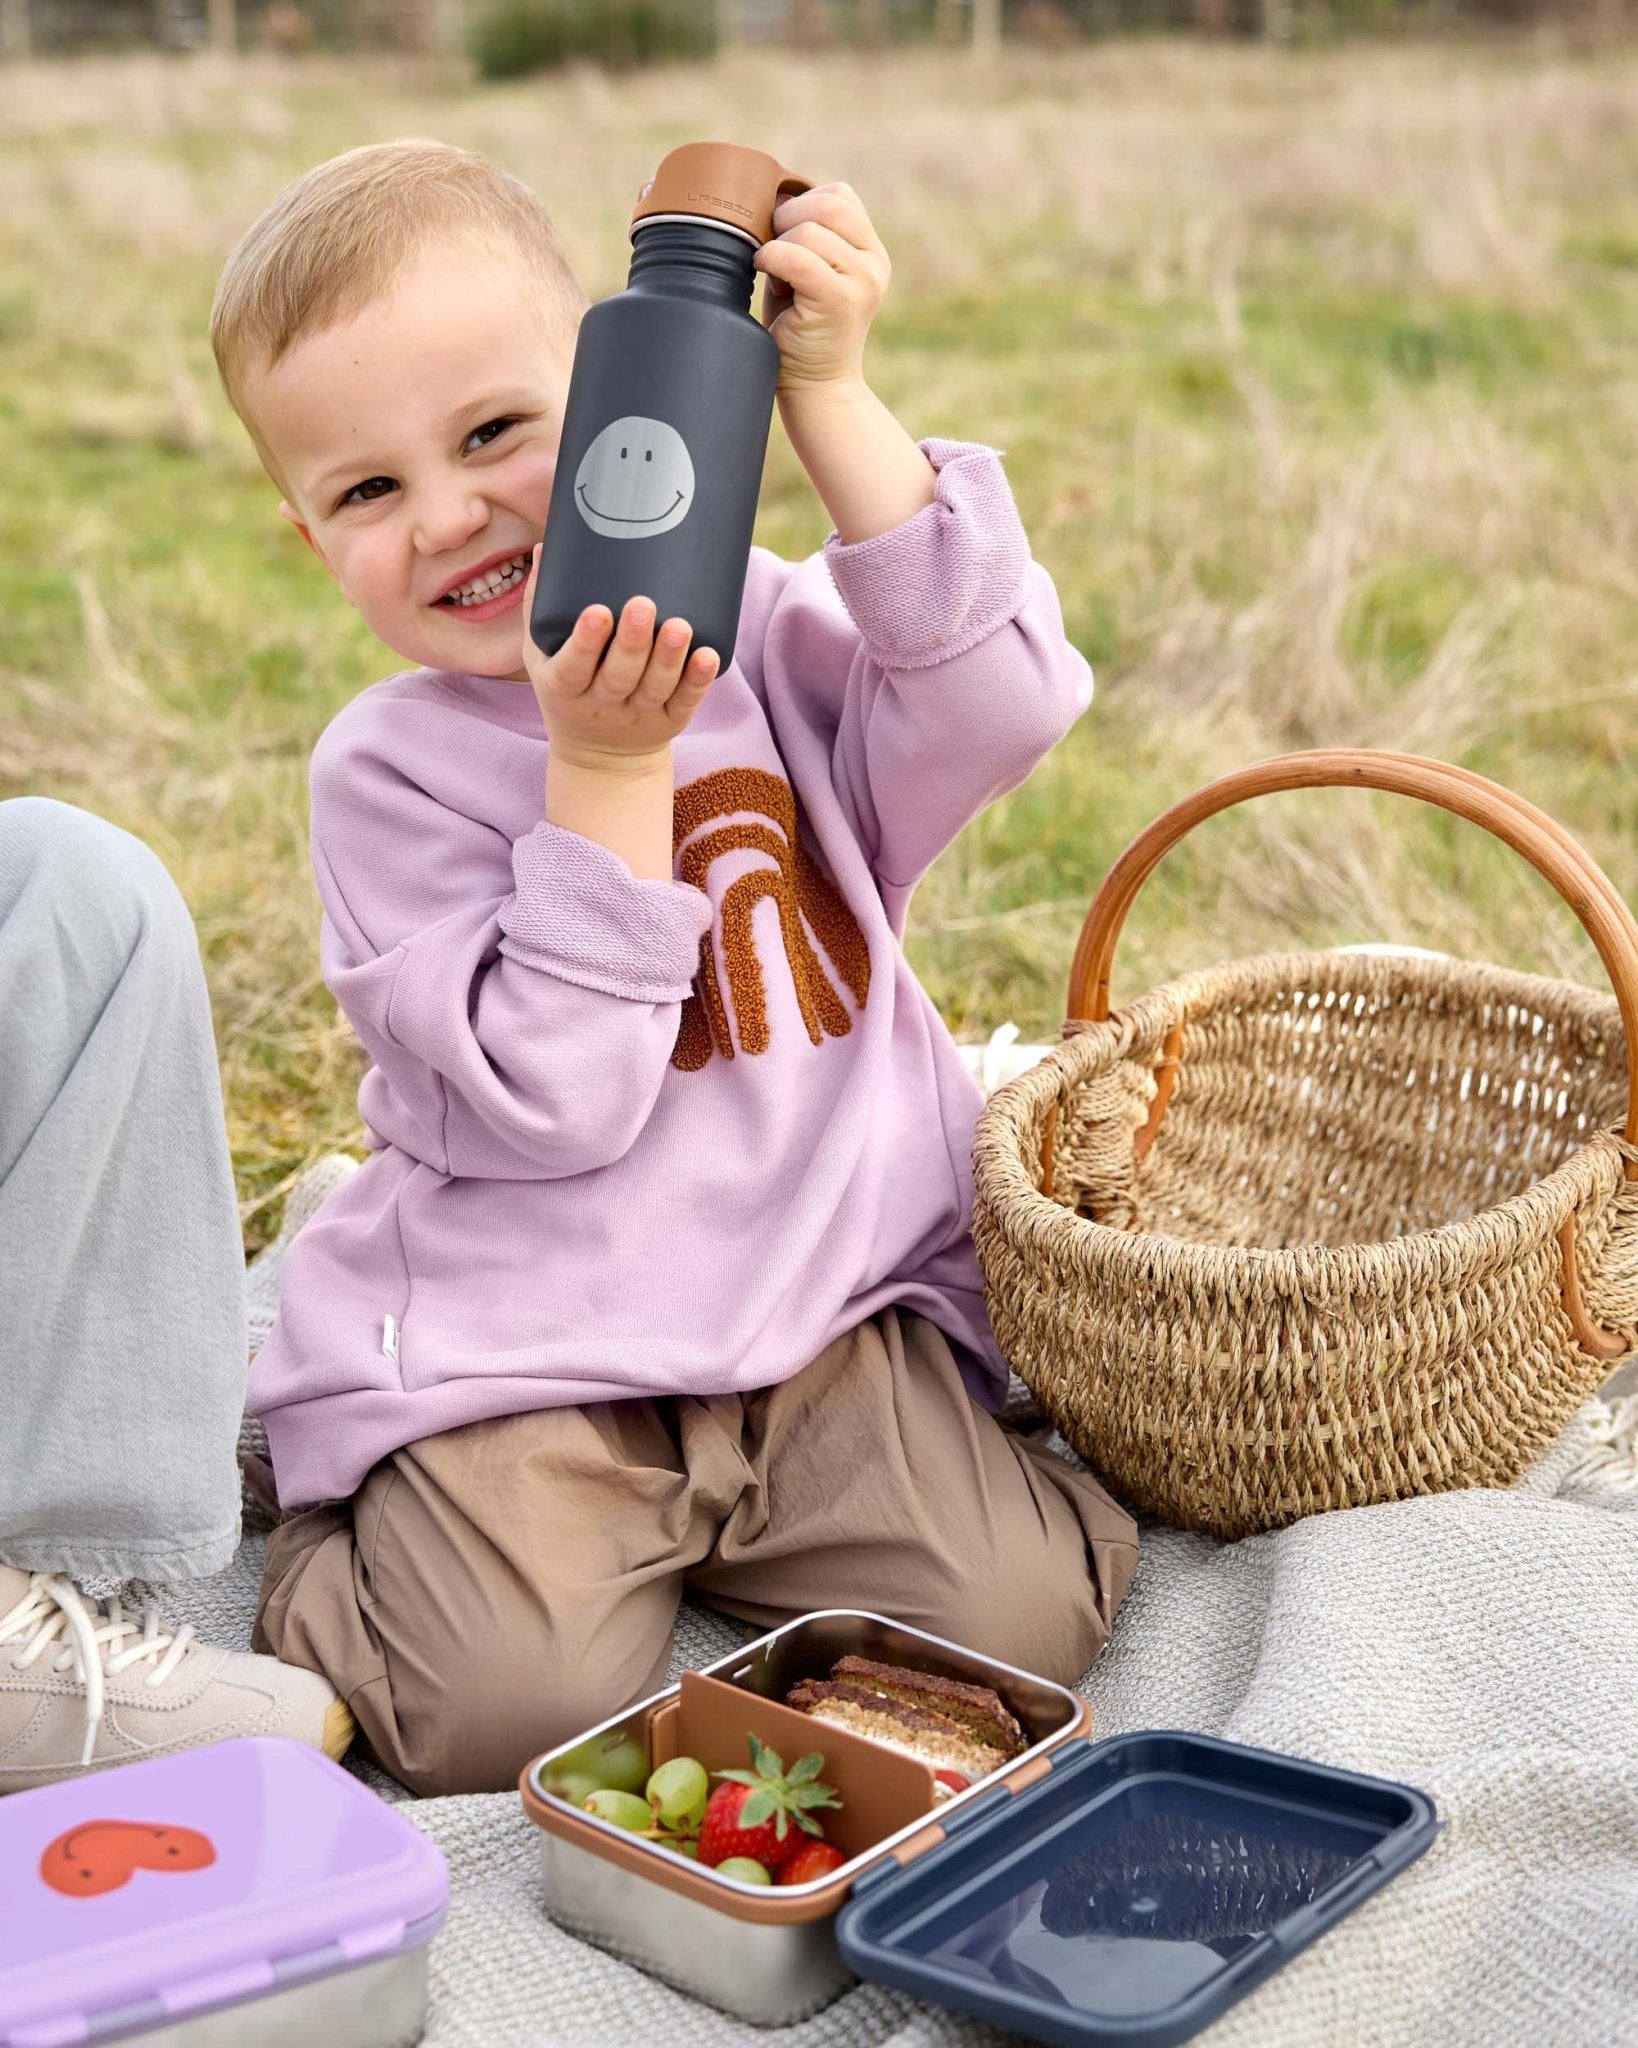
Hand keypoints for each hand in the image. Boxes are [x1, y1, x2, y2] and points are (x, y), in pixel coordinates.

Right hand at [520, 544, 718, 769]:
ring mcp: (638, 714)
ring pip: (655, 687)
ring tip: (679, 626)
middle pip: (618, 676)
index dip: (585, 642)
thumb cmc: (570, 688)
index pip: (572, 667)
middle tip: (643, 605)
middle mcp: (600, 704)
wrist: (599, 756)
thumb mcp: (542, 655)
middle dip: (632, 642)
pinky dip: (699, 681)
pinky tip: (709, 655)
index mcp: (564, 687)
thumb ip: (541, 605)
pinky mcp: (670, 720)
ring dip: (669, 658)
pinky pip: (686, 702)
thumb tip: (548, 546)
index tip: (598, 611)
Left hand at [752, 181, 890, 394]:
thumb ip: (803, 234)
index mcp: (870, 252)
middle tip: (775, 253)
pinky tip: (770, 280)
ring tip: (780, 281)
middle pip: (829, 203)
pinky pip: (797, 258)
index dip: (803, 205)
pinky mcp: (841, 300)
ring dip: (780, 249)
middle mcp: (874, 263)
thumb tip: (775, 197)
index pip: (839, 195)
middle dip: (789, 220)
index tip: (786, 240)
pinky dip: (772, 261)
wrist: (815, 389)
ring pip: (810, 230)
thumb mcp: (807, 272)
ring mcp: (863, 281)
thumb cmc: (801, 331)